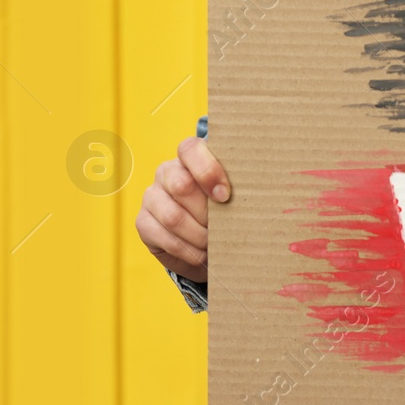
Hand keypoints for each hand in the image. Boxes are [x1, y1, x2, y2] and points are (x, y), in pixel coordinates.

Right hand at [135, 135, 231, 283]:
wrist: (206, 242)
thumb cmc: (225, 211)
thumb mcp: (234, 194)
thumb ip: (239, 186)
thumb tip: (261, 192)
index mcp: (190, 157)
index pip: (190, 150)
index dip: (207, 171)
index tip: (225, 195)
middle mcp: (167, 172)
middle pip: (182, 185)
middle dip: (207, 213)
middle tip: (224, 227)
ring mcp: (152, 196)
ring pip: (173, 216)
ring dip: (199, 236)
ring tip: (214, 244)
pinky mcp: (143, 222)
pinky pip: (163, 237)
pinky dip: (187, 251)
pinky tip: (200, 254)